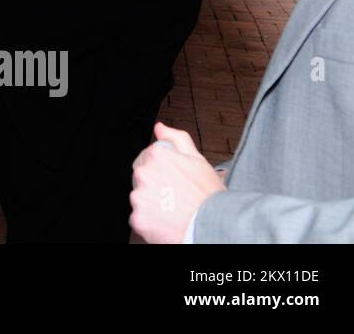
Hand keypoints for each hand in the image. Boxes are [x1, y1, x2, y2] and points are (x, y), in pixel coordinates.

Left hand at [129, 122, 225, 243]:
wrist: (215, 226)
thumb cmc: (209, 196)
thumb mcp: (197, 160)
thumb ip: (176, 139)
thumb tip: (159, 127)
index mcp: (156, 155)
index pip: (147, 159)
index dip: (163, 171)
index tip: (174, 181)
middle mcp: (143, 173)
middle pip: (142, 179)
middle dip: (155, 186)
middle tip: (176, 198)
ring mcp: (139, 196)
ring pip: (140, 199)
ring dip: (152, 205)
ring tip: (173, 212)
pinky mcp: (138, 218)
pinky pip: (139, 219)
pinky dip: (150, 223)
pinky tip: (168, 223)